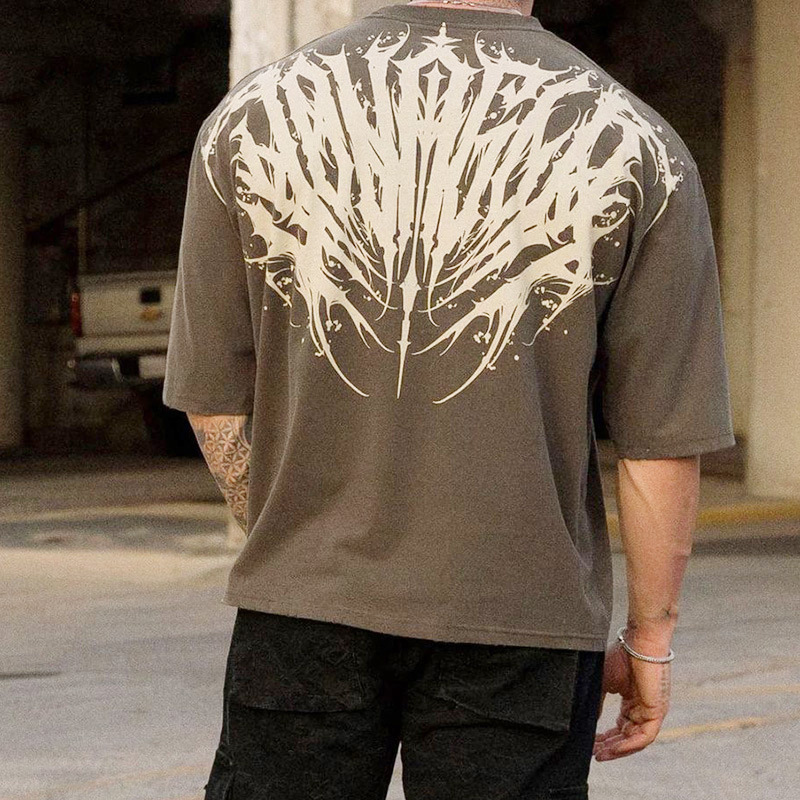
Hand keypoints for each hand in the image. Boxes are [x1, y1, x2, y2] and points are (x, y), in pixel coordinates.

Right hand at [593, 638, 670, 760]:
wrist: (639, 642)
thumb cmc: (622, 655)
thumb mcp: (604, 682)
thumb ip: (598, 702)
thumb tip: (589, 720)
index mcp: (633, 702)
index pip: (621, 727)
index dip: (606, 738)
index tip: (591, 744)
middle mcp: (643, 709)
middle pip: (627, 736)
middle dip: (610, 747)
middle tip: (593, 753)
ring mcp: (651, 712)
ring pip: (636, 740)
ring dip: (618, 749)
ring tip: (601, 754)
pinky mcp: (657, 711)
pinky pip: (644, 736)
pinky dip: (629, 745)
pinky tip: (614, 748)